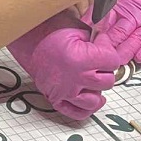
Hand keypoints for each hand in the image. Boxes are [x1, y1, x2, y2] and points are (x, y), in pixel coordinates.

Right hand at [0, 0, 118, 119]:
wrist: (28, 38)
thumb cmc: (51, 30)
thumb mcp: (78, 28)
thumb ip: (98, 39)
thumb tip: (110, 46)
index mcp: (79, 58)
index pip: (112, 60)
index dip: (108, 49)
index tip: (99, 43)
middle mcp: (73, 77)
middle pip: (107, 81)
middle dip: (104, 68)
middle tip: (95, 58)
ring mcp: (63, 90)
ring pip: (95, 100)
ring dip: (97, 89)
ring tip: (92, 78)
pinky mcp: (55, 98)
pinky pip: (76, 112)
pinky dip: (85, 108)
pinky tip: (88, 96)